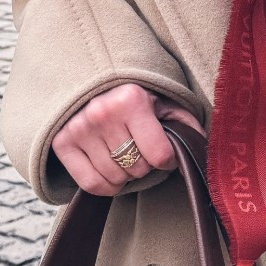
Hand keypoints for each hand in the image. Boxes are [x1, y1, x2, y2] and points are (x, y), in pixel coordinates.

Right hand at [51, 84, 201, 196]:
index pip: (161, 156)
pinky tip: (109, 169)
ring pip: (116, 179)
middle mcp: (102, 113)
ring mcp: (79, 128)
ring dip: (125, 174)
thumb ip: (186, 125)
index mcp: (131, 99)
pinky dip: (105, 185)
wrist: (91, 80)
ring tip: (123, 153)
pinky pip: (91, 185)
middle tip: (139, 147)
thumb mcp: (164, 102)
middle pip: (138, 169)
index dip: (167, 159)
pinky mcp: (62, 142)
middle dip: (144, 164)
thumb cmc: (135, 95)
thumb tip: (204, 156)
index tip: (163, 151)